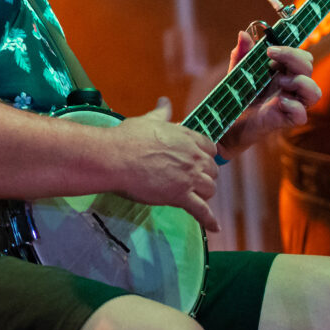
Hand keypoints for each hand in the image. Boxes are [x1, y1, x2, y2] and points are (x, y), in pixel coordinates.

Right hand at [104, 101, 222, 234]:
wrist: (115, 158)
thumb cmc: (127, 137)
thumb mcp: (147, 120)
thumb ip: (161, 112)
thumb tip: (165, 100)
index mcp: (188, 138)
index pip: (209, 147)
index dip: (205, 154)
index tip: (198, 160)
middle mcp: (193, 157)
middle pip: (212, 169)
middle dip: (204, 174)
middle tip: (192, 179)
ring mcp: (189, 178)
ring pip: (210, 189)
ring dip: (204, 193)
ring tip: (195, 196)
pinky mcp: (181, 196)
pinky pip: (201, 211)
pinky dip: (209, 220)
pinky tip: (214, 228)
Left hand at [216, 23, 318, 154]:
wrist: (224, 122)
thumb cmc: (235, 95)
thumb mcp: (237, 72)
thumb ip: (242, 54)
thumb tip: (243, 33)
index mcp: (282, 71)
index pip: (301, 56)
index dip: (292, 49)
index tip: (270, 48)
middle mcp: (290, 86)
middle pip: (308, 67)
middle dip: (294, 58)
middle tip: (271, 58)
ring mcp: (290, 103)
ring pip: (315, 92)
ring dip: (301, 82)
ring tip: (280, 81)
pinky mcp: (285, 121)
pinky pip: (302, 115)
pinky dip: (294, 107)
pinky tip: (279, 102)